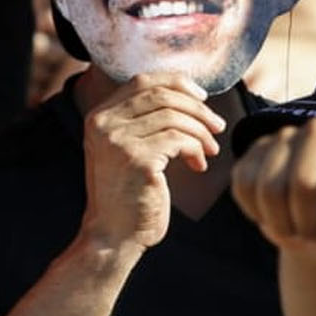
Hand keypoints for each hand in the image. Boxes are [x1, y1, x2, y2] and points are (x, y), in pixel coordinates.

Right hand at [78, 72, 225, 253]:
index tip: (202, 97)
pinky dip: (196, 149)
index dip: (176, 82)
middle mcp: (103, 124)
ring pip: (174, 117)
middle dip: (197, 108)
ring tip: (210, 150)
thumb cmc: (127, 192)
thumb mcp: (125, 148)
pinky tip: (198, 165)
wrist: (113, 235)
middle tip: (217, 126)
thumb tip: (188, 95)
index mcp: (98, 116)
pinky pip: (178, 140)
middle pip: (161, 95)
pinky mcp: (137, 160)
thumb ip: (141, 121)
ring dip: (201, 132)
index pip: (142, 80)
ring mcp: (118, 141)